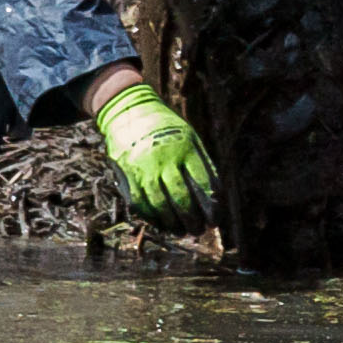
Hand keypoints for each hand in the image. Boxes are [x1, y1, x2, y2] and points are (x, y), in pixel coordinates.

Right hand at [94, 82, 216, 226]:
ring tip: (181, 231)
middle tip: (198, 230)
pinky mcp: (127, 174)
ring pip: (159, 204)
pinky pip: (140, 202)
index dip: (211, 205)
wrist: (129, 111)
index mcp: (185, 148)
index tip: (215, 219)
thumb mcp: (189, 137)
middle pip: (181, 197)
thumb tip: (215, 194)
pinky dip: (151, 217)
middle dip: (192, 219)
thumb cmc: (167, 127)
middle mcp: (164, 159)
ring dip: (172, 223)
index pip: (202, 183)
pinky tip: (161, 224)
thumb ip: (201, 163)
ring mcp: (143, 167)